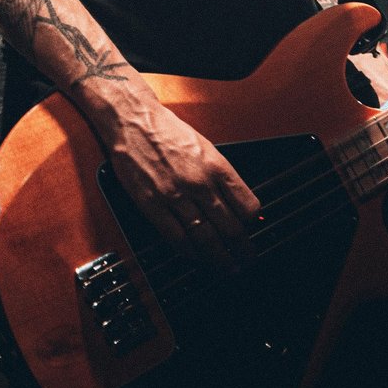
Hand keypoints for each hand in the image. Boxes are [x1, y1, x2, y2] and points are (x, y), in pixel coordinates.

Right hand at [101, 98, 259, 270]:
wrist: (133, 120)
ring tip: (227, 267)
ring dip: (219, 258)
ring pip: (205, 238)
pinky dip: (190, 252)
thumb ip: (221, 175)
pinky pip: (176, 237)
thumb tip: (236, 201)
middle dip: (242, 249)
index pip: (247, 206)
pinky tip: (197, 257)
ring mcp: (175, 195)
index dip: (253, 225)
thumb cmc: (168, 131)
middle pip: (230, 227)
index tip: (253, 232)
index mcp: (217, 166)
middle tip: (247, 260)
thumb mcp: (206, 147)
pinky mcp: (152, 204)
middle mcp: (199, 182)